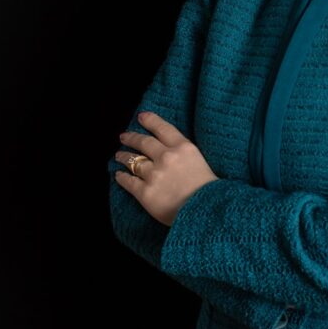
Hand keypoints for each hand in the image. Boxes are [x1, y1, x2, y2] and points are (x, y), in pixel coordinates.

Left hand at [114, 111, 218, 226]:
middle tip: (124, 136)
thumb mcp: (200, 161)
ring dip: (124, 157)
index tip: (141, 117)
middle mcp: (167, 157)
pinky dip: (122, 177)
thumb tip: (168, 150)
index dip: (150, 120)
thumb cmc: (208, 190)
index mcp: (183, 147)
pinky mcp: (145, 193)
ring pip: (133, 161)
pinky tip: (119, 175)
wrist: (206, 211)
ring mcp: (154, 175)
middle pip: (144, 142)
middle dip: (132, 138)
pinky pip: (128, 182)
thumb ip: (184, 153)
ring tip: (119, 155)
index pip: (163, 128)